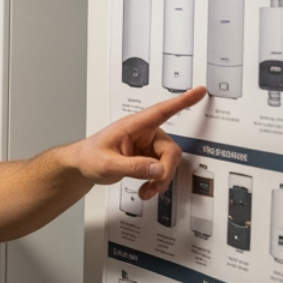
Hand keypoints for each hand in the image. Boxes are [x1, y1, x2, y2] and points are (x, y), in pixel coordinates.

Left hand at [69, 87, 205, 198]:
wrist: (83, 166)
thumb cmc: (90, 157)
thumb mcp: (108, 163)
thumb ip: (133, 166)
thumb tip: (158, 169)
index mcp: (133, 126)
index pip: (161, 111)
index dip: (182, 101)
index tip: (200, 91)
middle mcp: (144, 134)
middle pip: (170, 150)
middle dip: (165, 171)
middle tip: (154, 185)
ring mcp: (147, 146)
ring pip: (169, 163)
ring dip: (160, 180)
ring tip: (146, 190)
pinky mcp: (148, 158)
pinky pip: (162, 170)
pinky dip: (156, 182)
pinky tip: (146, 189)